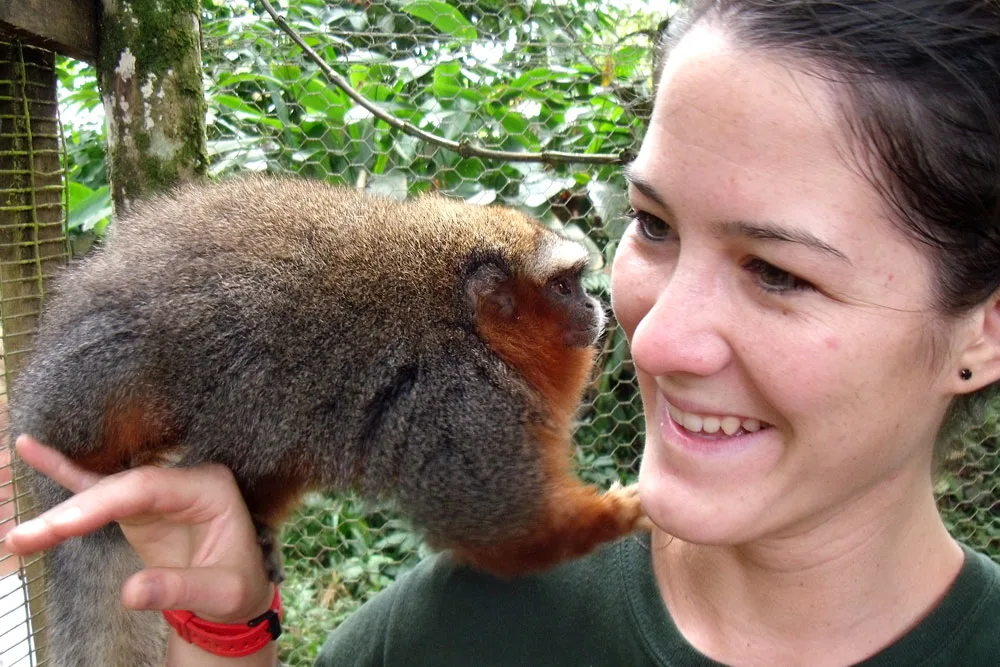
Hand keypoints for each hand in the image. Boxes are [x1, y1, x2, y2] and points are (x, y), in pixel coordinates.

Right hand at [3, 436, 272, 622]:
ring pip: (103, 491)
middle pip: (119, 487)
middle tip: (24, 538)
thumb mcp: (222, 592)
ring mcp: (159, 489)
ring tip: (19, 535)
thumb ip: (180, 588)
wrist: (239, 592)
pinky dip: (66, 473)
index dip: (102, 503)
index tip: (62, 526)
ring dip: (62, 513)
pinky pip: (99, 486)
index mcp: (209, 488)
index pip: (148, 487)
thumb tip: (130, 593)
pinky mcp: (139, 504)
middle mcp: (182, 479)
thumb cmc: (237, 586)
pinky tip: (31, 449)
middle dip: (71, 514)